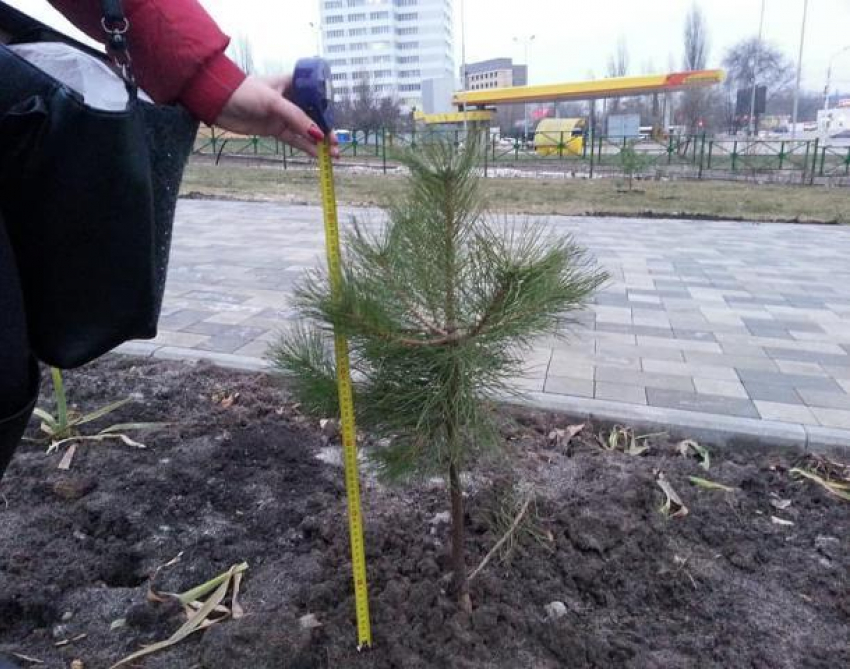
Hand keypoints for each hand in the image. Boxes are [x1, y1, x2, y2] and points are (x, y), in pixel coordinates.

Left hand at [213, 75, 338, 157]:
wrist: (217, 102)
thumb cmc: (244, 91)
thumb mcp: (273, 102)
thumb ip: (296, 117)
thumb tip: (317, 135)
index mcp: (293, 84)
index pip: (316, 97)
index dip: (327, 111)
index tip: (335, 124)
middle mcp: (291, 99)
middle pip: (314, 117)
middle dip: (326, 131)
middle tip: (336, 145)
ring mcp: (283, 115)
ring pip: (306, 130)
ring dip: (318, 143)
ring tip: (333, 154)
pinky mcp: (274, 129)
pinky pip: (294, 140)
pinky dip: (305, 147)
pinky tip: (317, 155)